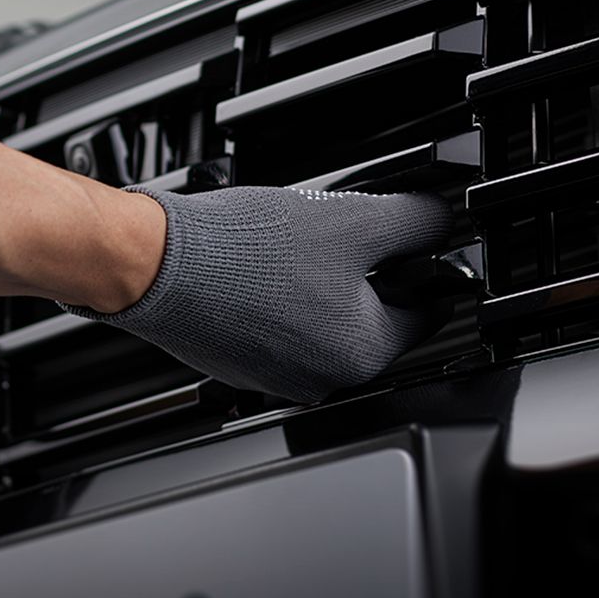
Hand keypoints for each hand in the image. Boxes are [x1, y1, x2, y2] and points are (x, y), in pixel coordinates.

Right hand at [64, 187, 455, 401]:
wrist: (155, 263)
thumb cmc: (242, 251)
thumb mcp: (351, 218)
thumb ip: (415, 221)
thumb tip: (443, 220)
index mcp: (360, 354)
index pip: (424, 312)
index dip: (426, 267)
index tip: (421, 243)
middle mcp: (321, 378)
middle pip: (370, 321)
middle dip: (367, 276)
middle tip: (349, 231)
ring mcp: (274, 377)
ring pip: (321, 324)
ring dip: (320, 287)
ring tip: (298, 243)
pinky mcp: (237, 363)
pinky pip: (277, 330)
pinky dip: (279, 299)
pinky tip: (263, 263)